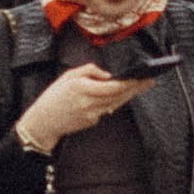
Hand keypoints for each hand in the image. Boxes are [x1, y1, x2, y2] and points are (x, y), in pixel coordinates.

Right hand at [20, 64, 142, 154]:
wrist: (43, 122)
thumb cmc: (54, 96)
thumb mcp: (68, 76)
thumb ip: (89, 71)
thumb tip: (108, 75)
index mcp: (83, 89)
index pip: (113, 87)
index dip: (129, 82)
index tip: (141, 76)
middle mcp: (90, 104)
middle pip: (119, 96)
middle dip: (136, 87)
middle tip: (150, 80)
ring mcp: (92, 115)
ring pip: (116, 103)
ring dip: (129, 94)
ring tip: (141, 85)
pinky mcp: (92, 121)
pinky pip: (107, 109)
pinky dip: (114, 101)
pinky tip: (123, 94)